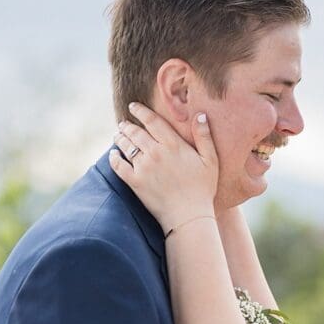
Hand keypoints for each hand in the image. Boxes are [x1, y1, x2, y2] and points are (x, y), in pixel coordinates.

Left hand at [109, 103, 218, 233]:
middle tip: (124, 123)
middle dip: (128, 125)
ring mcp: (143, 167)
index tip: (133, 106)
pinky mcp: (135, 182)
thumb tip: (200, 115)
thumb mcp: (210, 161)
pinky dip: (114, 157)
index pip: (152, 120)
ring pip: (126, 146)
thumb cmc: (203, 189)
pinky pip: (119, 165)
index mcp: (173, 145)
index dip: (140, 111)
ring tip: (118, 135)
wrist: (189, 216)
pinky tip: (113, 154)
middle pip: (135, 132)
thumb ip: (204, 136)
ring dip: (120, 138)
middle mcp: (155, 153)